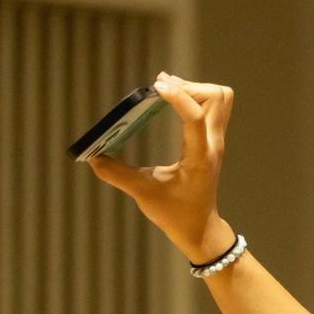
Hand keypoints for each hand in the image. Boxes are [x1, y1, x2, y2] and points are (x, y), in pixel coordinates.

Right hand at [87, 72, 236, 262]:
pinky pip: (214, 106)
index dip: (178, 97)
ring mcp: (216, 140)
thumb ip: (116, 174)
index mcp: (199, 158)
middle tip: (159, 89)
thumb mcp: (142, 193)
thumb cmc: (174, 212)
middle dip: (188, 86)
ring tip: (164, 90)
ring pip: (220, 98)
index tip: (156, 85)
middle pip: (217, 97)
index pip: (196, 118)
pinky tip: (170, 97)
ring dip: (194, 88)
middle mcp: (212, 144)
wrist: (200, 227)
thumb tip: (92, 157)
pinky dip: (195, 95)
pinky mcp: (213, 139)